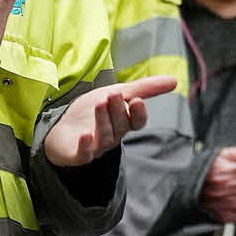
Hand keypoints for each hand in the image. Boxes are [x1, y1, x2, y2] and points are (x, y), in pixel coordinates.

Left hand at [41, 74, 180, 167]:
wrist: (60, 124)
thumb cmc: (90, 110)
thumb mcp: (117, 93)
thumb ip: (144, 88)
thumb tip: (175, 80)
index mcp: (123, 124)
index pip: (137, 123)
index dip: (138, 114)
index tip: (136, 101)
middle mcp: (112, 137)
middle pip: (120, 127)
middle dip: (117, 111)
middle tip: (113, 94)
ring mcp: (94, 147)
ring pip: (104, 137)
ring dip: (103, 120)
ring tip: (100, 103)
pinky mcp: (76, 155)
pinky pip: (84, 154)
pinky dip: (85, 146)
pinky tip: (85, 135)